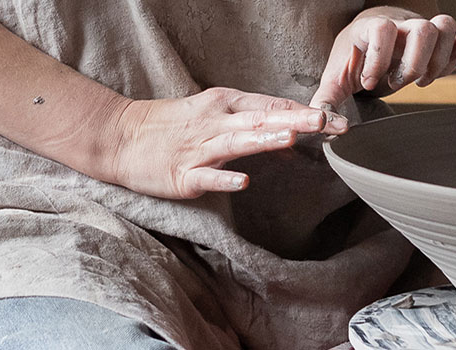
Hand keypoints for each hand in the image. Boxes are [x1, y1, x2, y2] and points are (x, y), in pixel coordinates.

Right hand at [73, 87, 347, 198]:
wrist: (119, 137)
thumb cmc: (170, 126)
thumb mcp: (212, 115)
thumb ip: (251, 124)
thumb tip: (290, 132)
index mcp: (222, 104)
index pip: (269, 105)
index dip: (302, 110)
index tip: (336, 117)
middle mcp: (214, 123)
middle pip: (261, 119)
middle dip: (296, 119)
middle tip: (328, 121)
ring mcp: (199, 149)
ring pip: (237, 143)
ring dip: (265, 139)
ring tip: (292, 137)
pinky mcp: (182, 175)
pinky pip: (207, 177)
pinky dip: (225, 178)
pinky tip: (243, 181)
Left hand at [309, 9, 455, 110]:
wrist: (370, 41)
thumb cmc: (353, 60)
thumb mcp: (335, 80)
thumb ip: (325, 104)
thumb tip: (327, 127)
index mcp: (371, 27)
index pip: (382, 29)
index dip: (378, 58)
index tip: (368, 82)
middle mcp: (401, 24)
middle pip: (422, 29)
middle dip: (414, 64)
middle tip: (397, 82)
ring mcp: (424, 30)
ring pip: (446, 26)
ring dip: (439, 60)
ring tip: (421, 80)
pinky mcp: (442, 42)